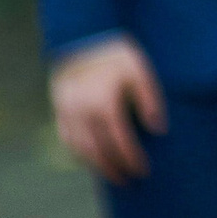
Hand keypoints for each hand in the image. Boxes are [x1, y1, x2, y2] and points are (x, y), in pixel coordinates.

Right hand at [50, 37, 166, 184]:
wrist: (83, 36)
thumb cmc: (117, 54)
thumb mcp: (140, 71)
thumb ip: (150, 101)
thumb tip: (158, 130)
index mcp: (104, 104)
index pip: (120, 143)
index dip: (132, 159)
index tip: (143, 171)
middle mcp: (82, 112)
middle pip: (97, 152)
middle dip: (113, 169)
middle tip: (128, 181)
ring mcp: (66, 112)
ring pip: (78, 149)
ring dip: (95, 165)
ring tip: (110, 174)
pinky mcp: (58, 108)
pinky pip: (66, 138)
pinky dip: (77, 152)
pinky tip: (89, 159)